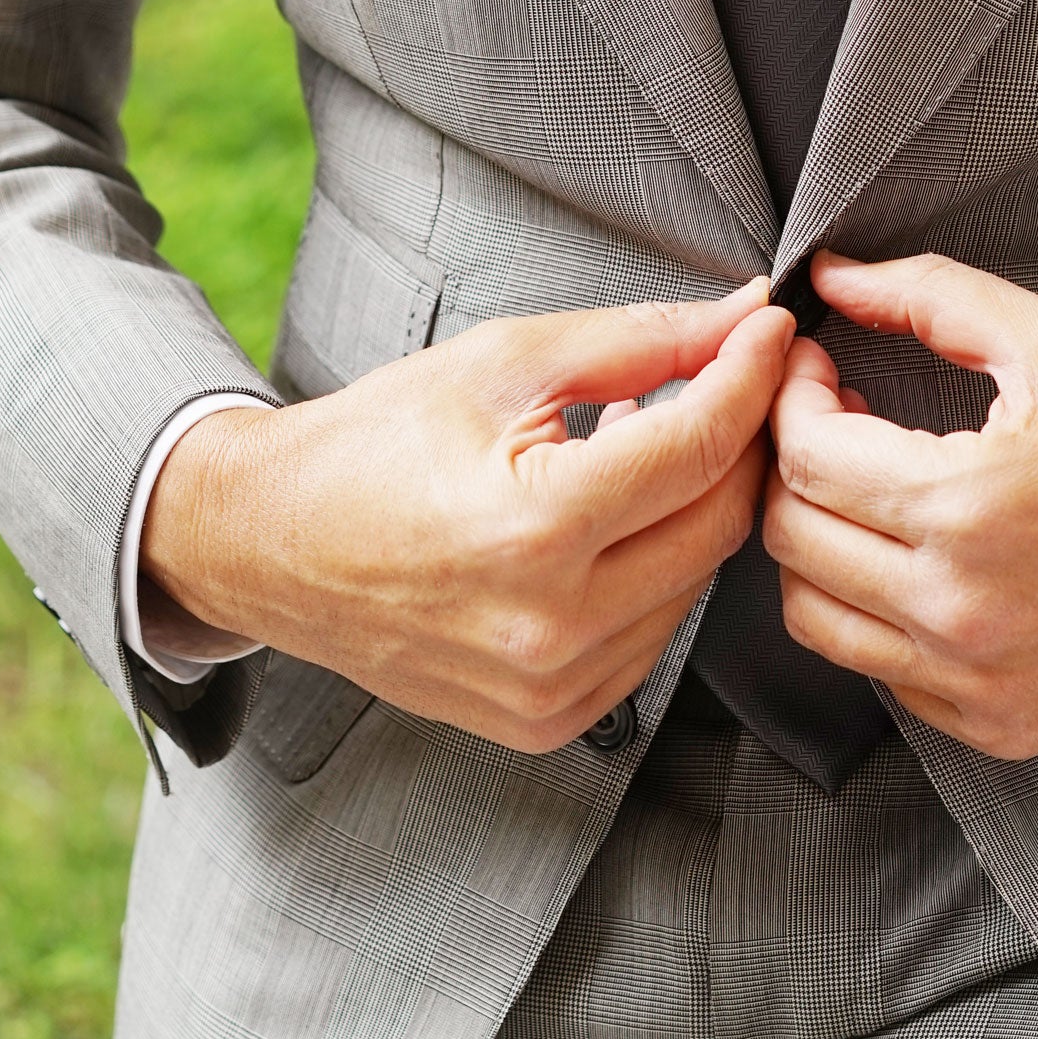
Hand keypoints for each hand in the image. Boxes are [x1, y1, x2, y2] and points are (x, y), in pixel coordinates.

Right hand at [143, 283, 794, 753]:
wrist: (268, 544)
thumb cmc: (370, 447)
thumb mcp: (505, 364)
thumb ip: (639, 340)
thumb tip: (740, 319)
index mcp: (534, 530)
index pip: (700, 447)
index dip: (750, 376)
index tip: (769, 333)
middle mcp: (549, 626)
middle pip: (719, 521)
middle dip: (739, 441)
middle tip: (730, 382)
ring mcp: (550, 686)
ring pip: (697, 582)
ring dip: (696, 508)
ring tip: (650, 446)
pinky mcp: (549, 719)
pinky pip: (653, 636)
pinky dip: (655, 570)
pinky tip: (614, 520)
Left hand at [764, 253, 1037, 759]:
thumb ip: (930, 297)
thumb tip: (834, 277)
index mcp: (968, 505)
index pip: (805, 457)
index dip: (792, 398)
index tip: (819, 371)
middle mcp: (960, 607)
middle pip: (792, 538)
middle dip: (791, 465)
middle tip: (835, 422)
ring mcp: (977, 679)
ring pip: (816, 618)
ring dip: (818, 546)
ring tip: (866, 494)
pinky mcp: (1001, 723)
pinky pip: (883, 673)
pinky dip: (874, 615)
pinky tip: (917, 562)